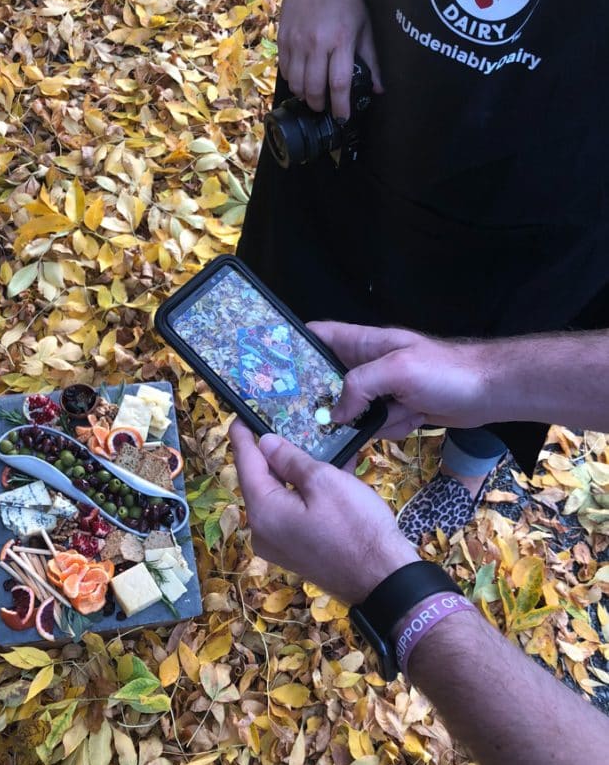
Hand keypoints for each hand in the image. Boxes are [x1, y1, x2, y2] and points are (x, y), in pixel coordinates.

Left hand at [230, 421, 414, 603]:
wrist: (383, 580)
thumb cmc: (355, 527)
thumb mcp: (324, 482)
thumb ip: (290, 460)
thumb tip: (266, 443)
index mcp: (263, 511)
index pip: (245, 464)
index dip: (243, 438)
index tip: (238, 418)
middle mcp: (262, 531)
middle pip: (261, 482)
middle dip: (272, 455)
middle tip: (280, 427)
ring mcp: (279, 545)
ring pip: (279, 497)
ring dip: (294, 473)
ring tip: (311, 448)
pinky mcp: (297, 552)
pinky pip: (293, 514)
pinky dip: (305, 494)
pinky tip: (327, 476)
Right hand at [278, 0, 382, 118]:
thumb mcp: (364, 23)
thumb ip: (371, 58)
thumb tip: (378, 88)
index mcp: (340, 39)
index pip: (338, 83)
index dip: (340, 107)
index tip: (342, 118)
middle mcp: (316, 43)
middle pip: (313, 89)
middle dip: (319, 105)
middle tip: (325, 107)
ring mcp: (296, 41)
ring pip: (296, 84)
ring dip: (304, 95)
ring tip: (313, 95)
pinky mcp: (283, 38)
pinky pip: (285, 70)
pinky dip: (292, 80)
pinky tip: (301, 78)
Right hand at [308, 322, 490, 437]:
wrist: (491, 391)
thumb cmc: (446, 371)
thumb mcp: (396, 370)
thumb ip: (359, 385)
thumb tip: (335, 413)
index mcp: (365, 344)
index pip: (321, 335)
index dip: (296, 344)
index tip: (272, 364)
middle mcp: (369, 365)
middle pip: (330, 379)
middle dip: (319, 397)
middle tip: (298, 414)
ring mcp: (384, 389)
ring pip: (352, 408)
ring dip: (359, 420)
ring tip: (370, 420)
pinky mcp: (398, 410)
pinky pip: (376, 424)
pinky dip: (386, 429)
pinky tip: (403, 423)